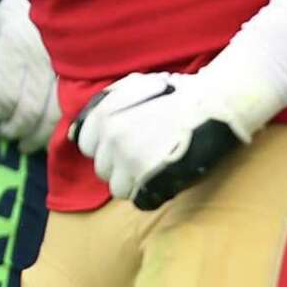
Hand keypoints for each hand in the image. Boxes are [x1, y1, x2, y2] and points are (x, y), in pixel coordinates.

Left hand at [0, 0, 60, 152]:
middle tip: (12, 137)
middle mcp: (41, 58)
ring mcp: (67, 65)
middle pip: (29, 111)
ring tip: (28, 141)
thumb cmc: (21, 8)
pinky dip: (62, 124)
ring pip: (54, 115)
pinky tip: (53, 130)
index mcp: (15, 46)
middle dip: (17, 131)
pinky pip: (74, 105)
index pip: (4, 96)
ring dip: (39, 135)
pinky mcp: (86, 70)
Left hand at [70, 71, 244, 211]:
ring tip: (156, 167)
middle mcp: (111, 141)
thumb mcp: (130, 86)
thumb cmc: (176, 93)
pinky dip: (150, 194)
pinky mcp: (151, 180)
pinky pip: (139, 199)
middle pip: (102, 169)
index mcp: (103, 118)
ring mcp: (130, 162)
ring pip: (118, 188)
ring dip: (134, 181)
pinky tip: (165, 180)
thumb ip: (100, 107)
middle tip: (146, 154)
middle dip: (119, 165)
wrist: (214, 103)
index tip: (125, 142)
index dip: (105, 146)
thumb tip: (72, 135)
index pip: (86, 146)